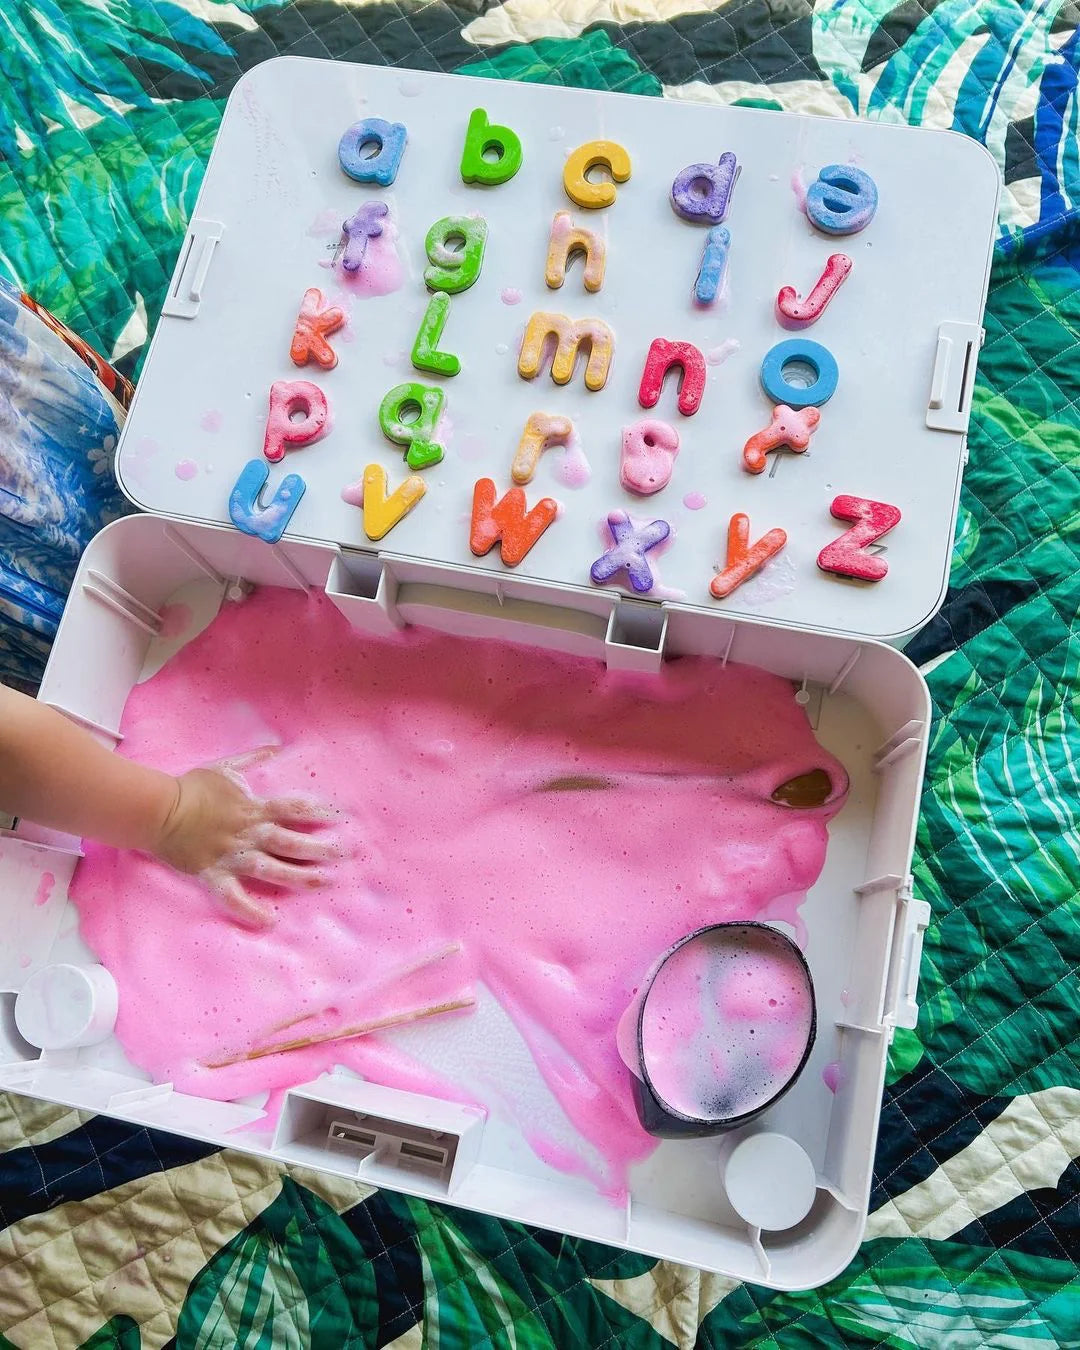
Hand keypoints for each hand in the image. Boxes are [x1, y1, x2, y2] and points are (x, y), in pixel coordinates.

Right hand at [152, 749, 338, 925]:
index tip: (340, 818)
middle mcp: (248, 833)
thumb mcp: (225, 766)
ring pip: (271, 869)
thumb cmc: (191, 787)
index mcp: (253, 808)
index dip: (318, 812)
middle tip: (344, 854)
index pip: (293, 808)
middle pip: (291, 841)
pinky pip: (234, 896)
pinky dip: (250, 909)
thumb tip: (275, 748)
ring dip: (298, 876)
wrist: (158, 810)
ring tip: (322, 883)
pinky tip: (269, 921)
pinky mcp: (214, 873)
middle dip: (320, 848)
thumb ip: (252, 758)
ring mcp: (232, 855)